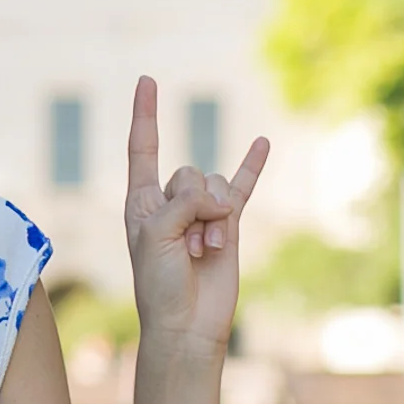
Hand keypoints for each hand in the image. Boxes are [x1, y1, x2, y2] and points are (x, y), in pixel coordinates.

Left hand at [124, 74, 267, 356]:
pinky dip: (252, 166)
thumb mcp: (157, 236)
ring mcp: (201, 211)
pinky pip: (243, 187)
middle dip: (193, 206)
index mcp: (142, 201)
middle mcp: (170, 202)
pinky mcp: (228, 224)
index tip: (147, 79)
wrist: (188, 324)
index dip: (146, 114)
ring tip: (203, 252)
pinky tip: (262, 142)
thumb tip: (219, 198)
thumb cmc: (159, 284)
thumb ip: (184, 203)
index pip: (144, 148)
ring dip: (214, 221)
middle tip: (186, 246)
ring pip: (216, 187)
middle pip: (189, 172)